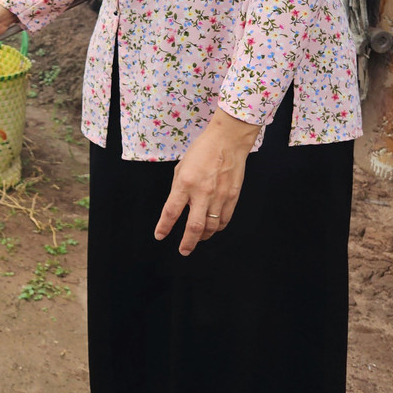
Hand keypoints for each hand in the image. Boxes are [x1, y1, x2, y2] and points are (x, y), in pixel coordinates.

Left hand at [153, 109, 260, 254]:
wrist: (228, 141)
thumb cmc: (201, 151)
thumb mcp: (181, 167)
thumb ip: (178, 188)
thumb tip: (177, 207)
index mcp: (185, 183)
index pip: (171, 211)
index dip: (164, 227)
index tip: (159, 235)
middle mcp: (202, 192)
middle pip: (194, 226)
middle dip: (188, 242)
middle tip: (183, 251)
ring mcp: (220, 196)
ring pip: (212, 227)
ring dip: (203, 236)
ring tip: (196, 239)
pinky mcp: (233, 197)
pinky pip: (224, 219)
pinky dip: (217, 227)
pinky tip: (212, 228)